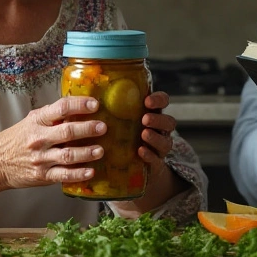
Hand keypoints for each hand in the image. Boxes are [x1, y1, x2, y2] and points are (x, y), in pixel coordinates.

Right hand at [0, 96, 107, 190]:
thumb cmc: (18, 139)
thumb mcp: (31, 121)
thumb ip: (52, 116)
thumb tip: (81, 108)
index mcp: (38, 121)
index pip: (61, 108)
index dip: (79, 104)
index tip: (95, 104)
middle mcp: (39, 138)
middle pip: (67, 132)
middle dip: (87, 129)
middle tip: (103, 127)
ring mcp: (41, 158)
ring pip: (67, 155)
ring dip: (87, 152)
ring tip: (100, 150)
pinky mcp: (42, 175)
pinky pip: (63, 175)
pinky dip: (78, 174)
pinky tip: (90, 171)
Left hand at [110, 90, 183, 214]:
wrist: (127, 168)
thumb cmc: (119, 136)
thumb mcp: (118, 120)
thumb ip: (112, 107)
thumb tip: (88, 89)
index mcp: (151, 114)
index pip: (163, 101)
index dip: (158, 99)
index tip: (147, 100)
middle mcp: (159, 130)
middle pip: (169, 122)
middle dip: (158, 119)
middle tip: (144, 118)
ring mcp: (158, 147)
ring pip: (166, 141)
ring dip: (155, 136)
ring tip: (143, 134)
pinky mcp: (154, 163)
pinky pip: (157, 159)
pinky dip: (150, 155)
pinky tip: (140, 151)